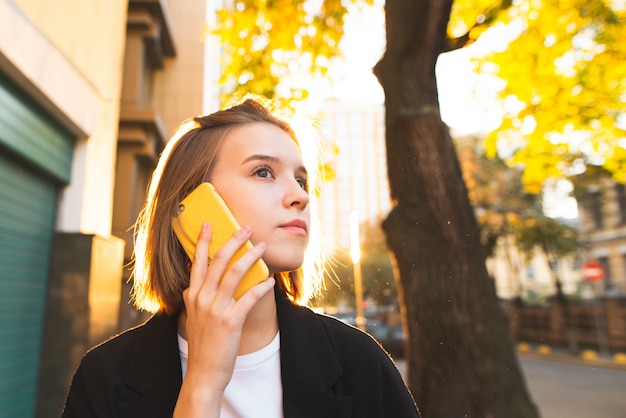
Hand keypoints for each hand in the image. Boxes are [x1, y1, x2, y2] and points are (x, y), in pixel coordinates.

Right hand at [174, 222, 273, 416]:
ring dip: (251, 257)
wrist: (203, 373)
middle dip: (233, 241)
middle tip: (246, 228)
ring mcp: (215, 309)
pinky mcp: (230, 321)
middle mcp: (201, 299)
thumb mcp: (194, 316)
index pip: (197, 262)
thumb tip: (201, 281)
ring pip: (234, 274)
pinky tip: (270, 281)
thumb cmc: (203, 344)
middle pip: (218, 261)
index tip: (208, 223)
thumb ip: (197, 297)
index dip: (203, 241)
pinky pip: (249, 297)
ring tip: (262, 247)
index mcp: (192, 295)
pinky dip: (261, 287)